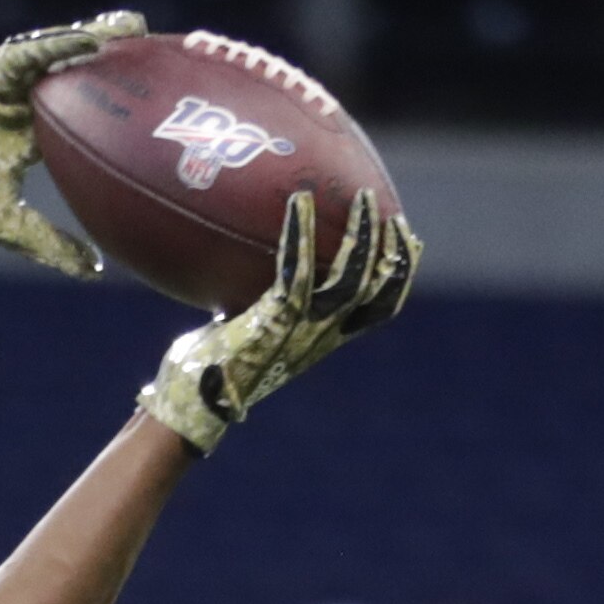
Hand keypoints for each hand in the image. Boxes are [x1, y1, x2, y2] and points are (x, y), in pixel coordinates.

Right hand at [0, 13, 140, 278]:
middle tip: (154, 49)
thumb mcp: (8, 225)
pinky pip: (26, 56)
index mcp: (31, 135)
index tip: (154, 101)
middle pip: (74, 75)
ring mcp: (2, 84)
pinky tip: (91, 40)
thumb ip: (51, 244)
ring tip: (132, 29)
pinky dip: (57, 47)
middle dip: (112, 60)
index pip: (81, 113)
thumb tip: (93, 272)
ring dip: (93, 40)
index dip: (114, 104)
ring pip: (55, 57)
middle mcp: (21, 104)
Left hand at [138, 187, 420, 454]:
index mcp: (322, 342)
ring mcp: (301, 331)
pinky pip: (297, 270)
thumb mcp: (247, 334)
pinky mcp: (275, 321)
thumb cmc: (209, 372)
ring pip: (351, 279)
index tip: (410, 243)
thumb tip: (240, 275)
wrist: (192, 405)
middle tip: (388, 211)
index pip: (378, 311)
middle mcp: (320, 337)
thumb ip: (258, 309)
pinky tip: (299, 201)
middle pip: (375, 291)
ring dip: (360, 234)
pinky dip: (299, 233)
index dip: (400, 276)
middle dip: (391, 250)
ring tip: (362, 198)